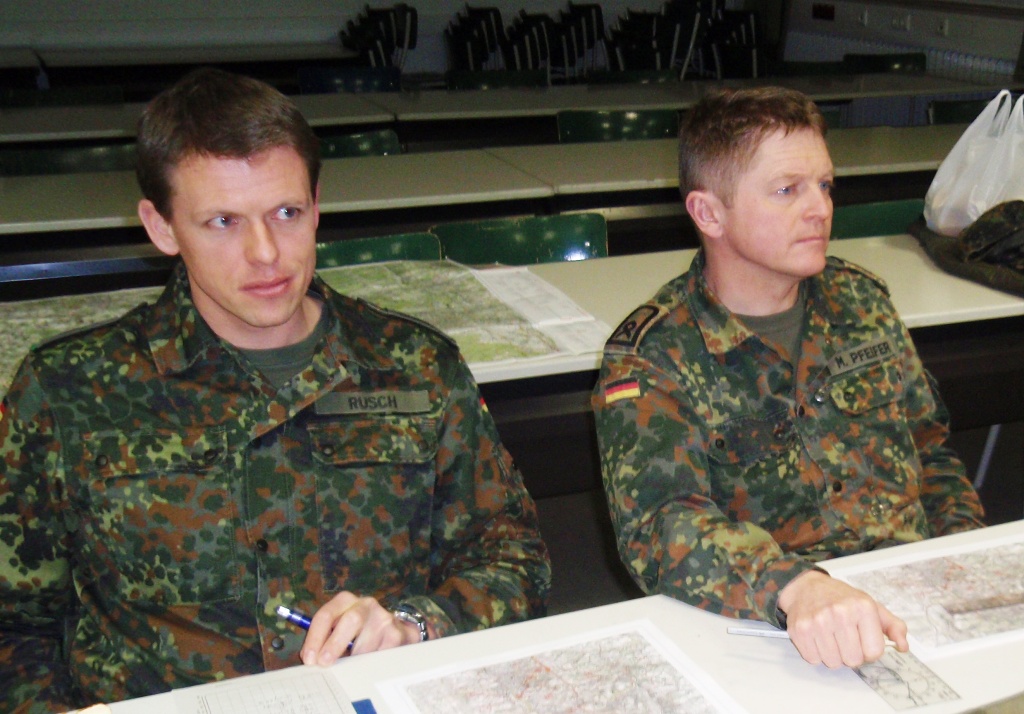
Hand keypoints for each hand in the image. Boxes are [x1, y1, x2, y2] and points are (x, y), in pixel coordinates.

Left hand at [300, 592, 421, 665]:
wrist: (393, 631)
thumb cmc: (358, 632)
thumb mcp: (339, 629)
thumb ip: (324, 639)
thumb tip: (311, 659)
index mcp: (345, 601)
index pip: (327, 614)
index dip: (315, 637)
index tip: (310, 658)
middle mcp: (366, 604)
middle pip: (351, 620)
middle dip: (335, 643)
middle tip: (325, 663)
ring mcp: (384, 617)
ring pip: (367, 642)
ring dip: (354, 660)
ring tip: (348, 670)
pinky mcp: (396, 633)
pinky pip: (380, 654)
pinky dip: (370, 665)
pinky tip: (367, 667)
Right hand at [777, 570, 908, 667]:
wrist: (806, 587)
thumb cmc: (841, 599)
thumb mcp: (871, 606)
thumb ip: (893, 626)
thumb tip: (903, 646)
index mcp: (862, 607)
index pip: (874, 652)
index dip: (869, 650)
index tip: (862, 639)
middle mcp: (840, 613)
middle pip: (853, 660)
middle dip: (851, 654)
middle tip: (844, 638)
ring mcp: (818, 621)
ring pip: (833, 662)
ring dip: (833, 655)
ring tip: (830, 637)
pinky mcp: (800, 629)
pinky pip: (813, 659)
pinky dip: (816, 653)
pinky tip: (816, 637)